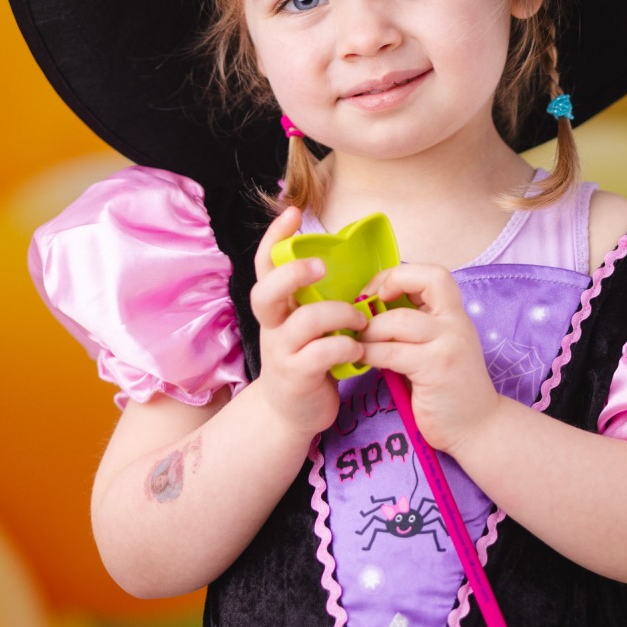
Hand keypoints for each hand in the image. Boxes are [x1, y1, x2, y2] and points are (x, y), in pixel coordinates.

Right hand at [242, 206, 366, 440]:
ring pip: (303, 321)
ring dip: (340, 315)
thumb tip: (343, 261)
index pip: (265, 265)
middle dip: (294, 274)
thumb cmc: (306, 360)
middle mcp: (272, 326)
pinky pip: (321, 354)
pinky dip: (346, 348)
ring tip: (361, 320)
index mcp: (276, 307)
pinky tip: (359, 352)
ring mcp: (281, 352)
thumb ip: (313, 299)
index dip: (274, 237)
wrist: (291, 415)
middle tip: (321, 268)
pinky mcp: (297, 377)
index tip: (292, 211)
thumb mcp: (304, 325)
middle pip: (266, 291)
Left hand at [357, 263, 502, 454]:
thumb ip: (417, 327)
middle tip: (364, 309)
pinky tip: (361, 360)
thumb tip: (372, 309)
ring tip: (358, 341)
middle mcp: (456, 324)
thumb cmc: (450, 387)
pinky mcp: (436, 370)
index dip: (400, 275)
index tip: (377, 293)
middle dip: (385, 286)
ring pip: (399, 320)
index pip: (434, 274)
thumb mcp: (439, 347)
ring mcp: (448, 345)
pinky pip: (391, 352)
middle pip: (425, 281)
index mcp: (455, 315)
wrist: (478, 427)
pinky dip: (369, 354)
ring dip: (370, 329)